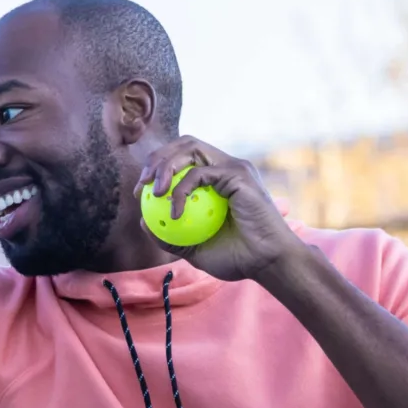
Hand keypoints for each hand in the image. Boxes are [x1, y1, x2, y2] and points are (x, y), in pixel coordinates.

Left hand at [136, 137, 303, 283]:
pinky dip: (182, 190)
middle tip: (142, 186)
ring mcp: (233, 168)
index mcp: (216, 179)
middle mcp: (225, 167)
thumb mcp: (193, 249)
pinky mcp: (239, 174)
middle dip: (156, 159)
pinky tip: (175, 213)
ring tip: (155, 193)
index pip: (182, 157)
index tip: (140, 192)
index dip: (156, 167)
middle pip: (183, 144)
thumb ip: (169, 235)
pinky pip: (200, 173)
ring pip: (190, 149)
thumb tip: (142, 221)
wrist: (267, 263)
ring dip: (166, 166)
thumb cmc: (237, 259)